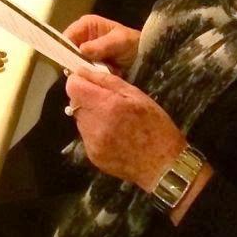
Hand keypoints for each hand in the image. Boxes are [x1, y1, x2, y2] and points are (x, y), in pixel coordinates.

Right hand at [62, 14, 139, 74]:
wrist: (146, 58)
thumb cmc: (133, 44)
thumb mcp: (120, 41)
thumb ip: (102, 45)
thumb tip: (82, 50)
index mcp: (87, 25)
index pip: (68, 36)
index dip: (66, 49)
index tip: (71, 62)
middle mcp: (83, 38)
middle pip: (68, 51)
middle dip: (75, 62)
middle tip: (84, 73)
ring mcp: (86, 53)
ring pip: (74, 63)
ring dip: (84, 71)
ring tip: (96, 76)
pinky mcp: (90, 66)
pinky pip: (83, 72)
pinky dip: (90, 76)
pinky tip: (98, 79)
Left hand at [64, 68, 186, 191]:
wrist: (163, 165)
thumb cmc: (156, 126)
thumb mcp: (137, 96)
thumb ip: (107, 81)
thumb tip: (82, 71)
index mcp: (107, 106)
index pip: (73, 86)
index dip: (79, 81)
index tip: (89, 82)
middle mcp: (95, 125)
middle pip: (74, 103)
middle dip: (87, 99)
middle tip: (108, 103)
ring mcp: (92, 143)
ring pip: (80, 120)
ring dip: (91, 116)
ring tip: (113, 121)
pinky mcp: (92, 155)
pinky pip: (86, 136)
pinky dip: (95, 132)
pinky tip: (114, 136)